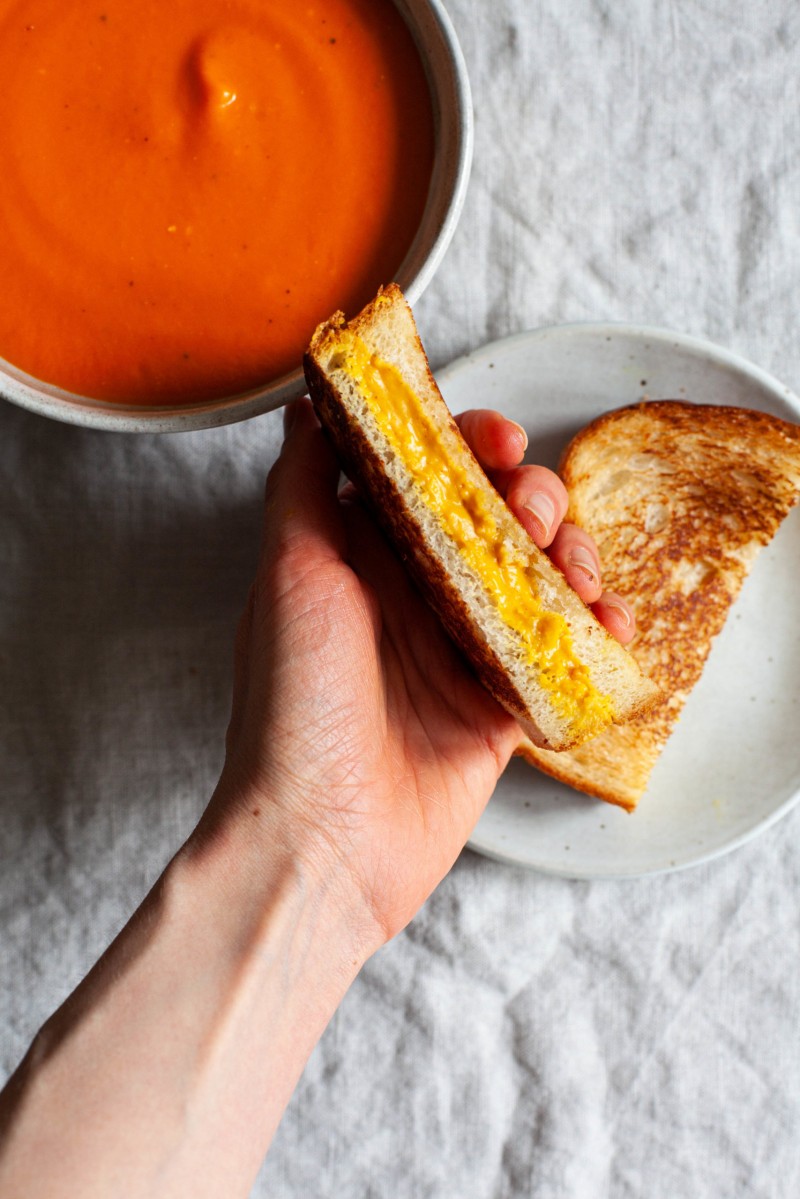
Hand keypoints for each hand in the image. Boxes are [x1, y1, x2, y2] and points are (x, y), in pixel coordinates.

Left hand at [211, 400, 633, 949]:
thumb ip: (302, 482)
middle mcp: (412, 596)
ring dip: (572, 558)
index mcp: (359, 557)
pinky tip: (606, 623)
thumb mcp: (288, 571)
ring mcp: (460, 650)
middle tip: (533, 518)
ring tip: (575, 574)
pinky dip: (595, 629)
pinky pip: (563, 650)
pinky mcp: (501, 704)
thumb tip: (309, 405)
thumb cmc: (293, 704)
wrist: (324, 840)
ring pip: (538, 577)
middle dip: (529, 499)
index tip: (497, 440)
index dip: (469, 447)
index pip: (427, 476)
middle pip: (494, 519)